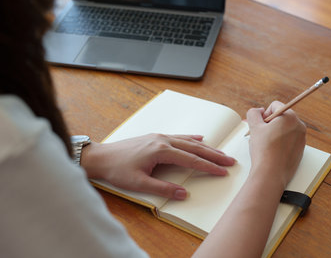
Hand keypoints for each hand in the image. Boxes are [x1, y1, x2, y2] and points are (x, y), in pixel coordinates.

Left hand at [81, 134, 235, 199]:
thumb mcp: (139, 183)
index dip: (209, 167)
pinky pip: (179, 136)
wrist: (101, 157)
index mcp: (161, 150)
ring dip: (206, 147)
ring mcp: (160, 137)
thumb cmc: (117, 169)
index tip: (223, 171)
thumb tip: (183, 194)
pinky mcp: (156, 137)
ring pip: (189, 141)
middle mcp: (163, 140)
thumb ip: (163, 188)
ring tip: (220, 152)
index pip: (192, 159)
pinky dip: (192, 138)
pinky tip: (200, 138)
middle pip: (195, 148)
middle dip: (214, 155)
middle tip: (230, 160)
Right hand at [246, 101, 305, 187]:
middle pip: (281, 117)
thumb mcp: (254, 127)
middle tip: (262, 136)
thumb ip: (254, 113)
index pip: (275, 106)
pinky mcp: (300, 150)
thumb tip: (259, 111)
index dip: (264, 115)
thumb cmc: (264, 151)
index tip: (261, 126)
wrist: (271, 174)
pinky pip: (289, 141)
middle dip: (270, 124)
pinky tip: (272, 152)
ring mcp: (301, 139)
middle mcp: (299, 126)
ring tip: (266, 145)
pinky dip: (280, 143)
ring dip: (274, 134)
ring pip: (284, 130)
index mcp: (290, 117)